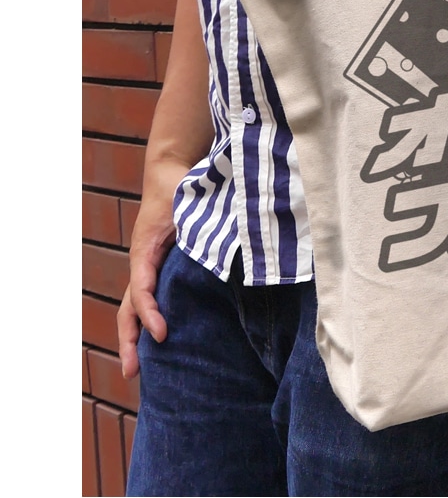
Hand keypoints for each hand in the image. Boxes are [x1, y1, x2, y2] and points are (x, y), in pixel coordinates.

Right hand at [117, 161, 190, 378]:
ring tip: (139, 369)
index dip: (150, 314)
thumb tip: (220, 250)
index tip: (162, 334)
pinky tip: (161, 338)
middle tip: (134, 372)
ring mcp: (148, 265)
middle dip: (130, 340)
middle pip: (130, 308)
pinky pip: (150, 296)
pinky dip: (150, 318)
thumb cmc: (181, 188)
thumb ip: (197, 228)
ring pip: (136, 306)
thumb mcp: (188, 207)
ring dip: (135, 336)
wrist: (169, 172)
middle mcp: (142, 262)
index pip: (142, 290)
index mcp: (145, 251)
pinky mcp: (158, 265)